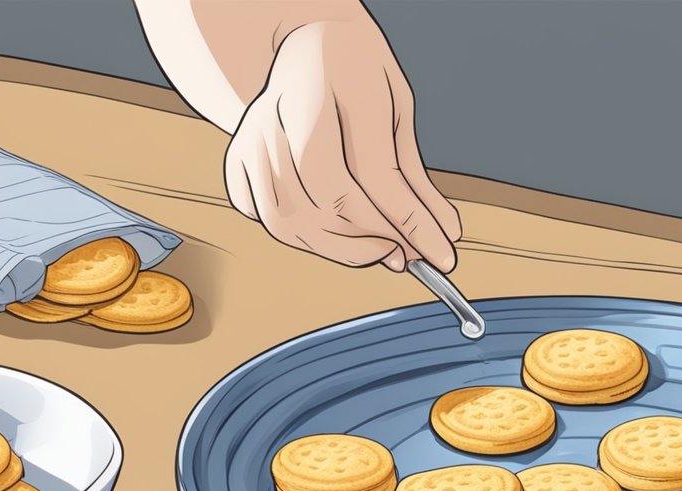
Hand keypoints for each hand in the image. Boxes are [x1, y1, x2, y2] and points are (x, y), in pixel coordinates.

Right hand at [223, 21, 460, 271]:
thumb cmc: (360, 77)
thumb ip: (416, 178)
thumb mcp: (399, 111)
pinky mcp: (237, 156)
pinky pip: (261, 215)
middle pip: (324, 201)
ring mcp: (252, 134)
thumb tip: (444, 237)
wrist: (310, 45)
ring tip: (375, 249)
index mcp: (333, 82)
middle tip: (404, 254)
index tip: (439, 255)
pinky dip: (300, 236)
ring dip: (339, 250)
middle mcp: (281, 107)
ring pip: (286, 220)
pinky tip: (332, 230)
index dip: (408, 223)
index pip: (372, 172)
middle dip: (373, 242)